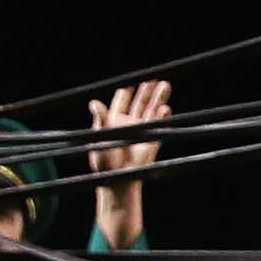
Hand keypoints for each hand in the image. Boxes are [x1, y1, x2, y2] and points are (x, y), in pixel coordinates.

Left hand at [90, 79, 168, 249]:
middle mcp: (130, 124)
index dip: (127, 91)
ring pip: (152, 111)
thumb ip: (99, 121)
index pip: (122, 102)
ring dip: (158, 98)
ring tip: (165, 85)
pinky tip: (166, 108)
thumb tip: (94, 103)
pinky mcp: (152, 142)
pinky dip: (163, 117)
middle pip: (140, 103)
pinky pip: (160, 126)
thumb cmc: (104, 163)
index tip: (132, 81)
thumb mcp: (98, 139)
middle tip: (154, 78)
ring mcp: (142, 132)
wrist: (118, 182)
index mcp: (114, 122)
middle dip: (147, 90)